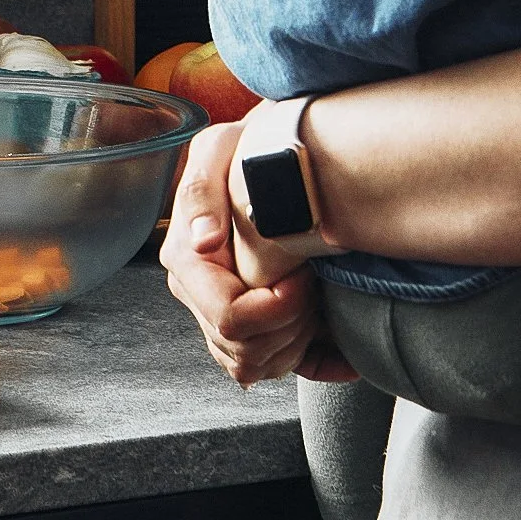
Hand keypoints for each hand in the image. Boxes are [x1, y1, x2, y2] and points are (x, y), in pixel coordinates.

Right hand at [160, 122, 352, 386]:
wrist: (269, 158)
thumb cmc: (249, 151)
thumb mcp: (219, 149)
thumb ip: (202, 191)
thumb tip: (202, 242)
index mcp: (187, 261)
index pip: (230, 317)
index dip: (277, 305)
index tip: (302, 273)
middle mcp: (198, 296)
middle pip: (244, 350)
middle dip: (291, 324)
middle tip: (313, 283)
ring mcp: (218, 318)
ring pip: (255, 368)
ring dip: (296, 342)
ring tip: (315, 300)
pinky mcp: (244, 331)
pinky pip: (271, 370)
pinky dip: (308, 358)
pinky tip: (333, 338)